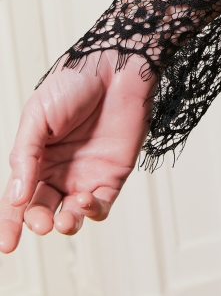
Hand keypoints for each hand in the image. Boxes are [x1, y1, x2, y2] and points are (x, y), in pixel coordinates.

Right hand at [0, 51, 154, 252]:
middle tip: (39, 221)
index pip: (18, 196)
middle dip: (37, 221)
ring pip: (71, 213)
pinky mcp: (113, 173)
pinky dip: (92, 212)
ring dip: (65, 223)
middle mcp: (60, 168)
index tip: (6, 245)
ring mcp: (86, 172)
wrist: (117, 67)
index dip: (9, 222)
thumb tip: (17, 197)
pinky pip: (101, 205)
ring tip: (63, 220)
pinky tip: (85, 203)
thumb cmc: (76, 81)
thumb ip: (25, 155)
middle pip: (42, 208)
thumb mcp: (37, 114)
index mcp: (36, 155)